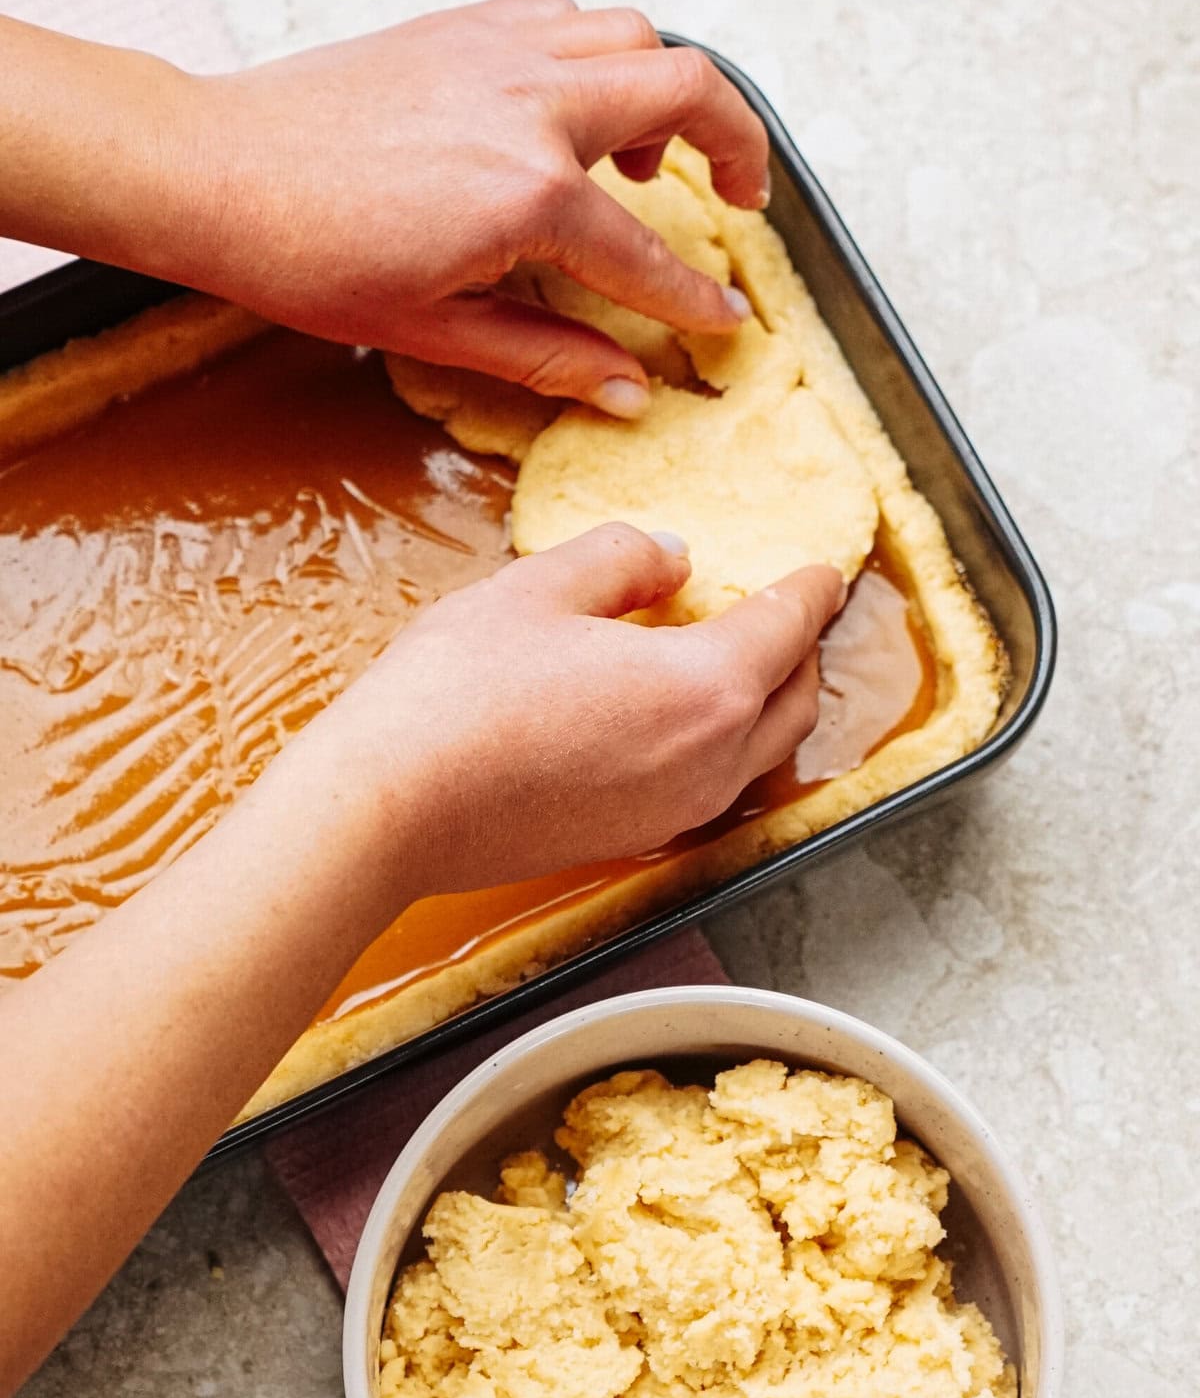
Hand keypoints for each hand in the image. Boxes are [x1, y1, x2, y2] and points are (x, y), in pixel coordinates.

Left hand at [178, 0, 767, 414]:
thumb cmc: (309, 255)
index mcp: (530, 195)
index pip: (649, 255)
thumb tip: (626, 390)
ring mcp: (500, 53)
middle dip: (741, 145)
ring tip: (653, 155)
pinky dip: (598, 56)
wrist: (219, 173)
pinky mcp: (466, 28)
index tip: (723, 320)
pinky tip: (574, 110)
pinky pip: (568, 19)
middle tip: (743, 197)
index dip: (695, 299)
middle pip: (689, 88)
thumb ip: (549, 356)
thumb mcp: (437, 330)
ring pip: (635, 37)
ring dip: (668, 90)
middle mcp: (532, 106)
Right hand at [316, 525, 843, 893]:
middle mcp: (708, 761)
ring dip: (766, 704)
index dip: (811, 589)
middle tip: (792, 614)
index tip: (826, 571)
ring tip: (742, 662)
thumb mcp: (539, 587)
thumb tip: (671, 558)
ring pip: (758, 753)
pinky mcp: (633, 839)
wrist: (390, 808)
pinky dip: (720, 744)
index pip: (787, 627)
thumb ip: (623, 560)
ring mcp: (673, 810)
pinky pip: (709, 786)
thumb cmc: (456, 694)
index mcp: (705, 687)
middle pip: (794, 702)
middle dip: (803, 651)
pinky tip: (676, 717)